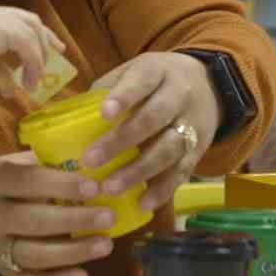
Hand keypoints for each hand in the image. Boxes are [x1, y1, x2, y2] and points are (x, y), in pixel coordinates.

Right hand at [0, 4, 63, 120]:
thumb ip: (1, 72)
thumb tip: (13, 86)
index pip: (20, 20)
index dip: (41, 35)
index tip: (55, 51)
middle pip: (31, 21)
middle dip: (47, 41)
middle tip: (57, 60)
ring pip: (31, 32)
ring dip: (38, 59)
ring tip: (33, 83)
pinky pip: (26, 44)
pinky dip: (32, 63)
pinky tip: (27, 82)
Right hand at [0, 151, 117, 275]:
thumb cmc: (0, 187)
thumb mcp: (10, 165)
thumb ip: (42, 163)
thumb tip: (91, 159)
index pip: (28, 181)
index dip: (61, 185)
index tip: (95, 186)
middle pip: (34, 221)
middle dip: (74, 220)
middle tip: (109, 217)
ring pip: (34, 255)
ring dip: (72, 252)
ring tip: (106, 245)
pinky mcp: (3, 272)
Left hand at [82, 52, 218, 212]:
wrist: (208, 86)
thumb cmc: (153, 82)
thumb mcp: (133, 72)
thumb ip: (106, 90)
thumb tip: (68, 117)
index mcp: (157, 71)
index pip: (142, 81)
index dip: (124, 97)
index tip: (104, 114)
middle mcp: (179, 96)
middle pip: (153, 118)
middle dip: (121, 141)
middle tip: (90, 161)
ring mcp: (192, 124)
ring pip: (168, 149)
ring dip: (138, 172)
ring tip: (110, 189)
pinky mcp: (199, 150)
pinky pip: (182, 172)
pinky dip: (162, 190)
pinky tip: (142, 204)